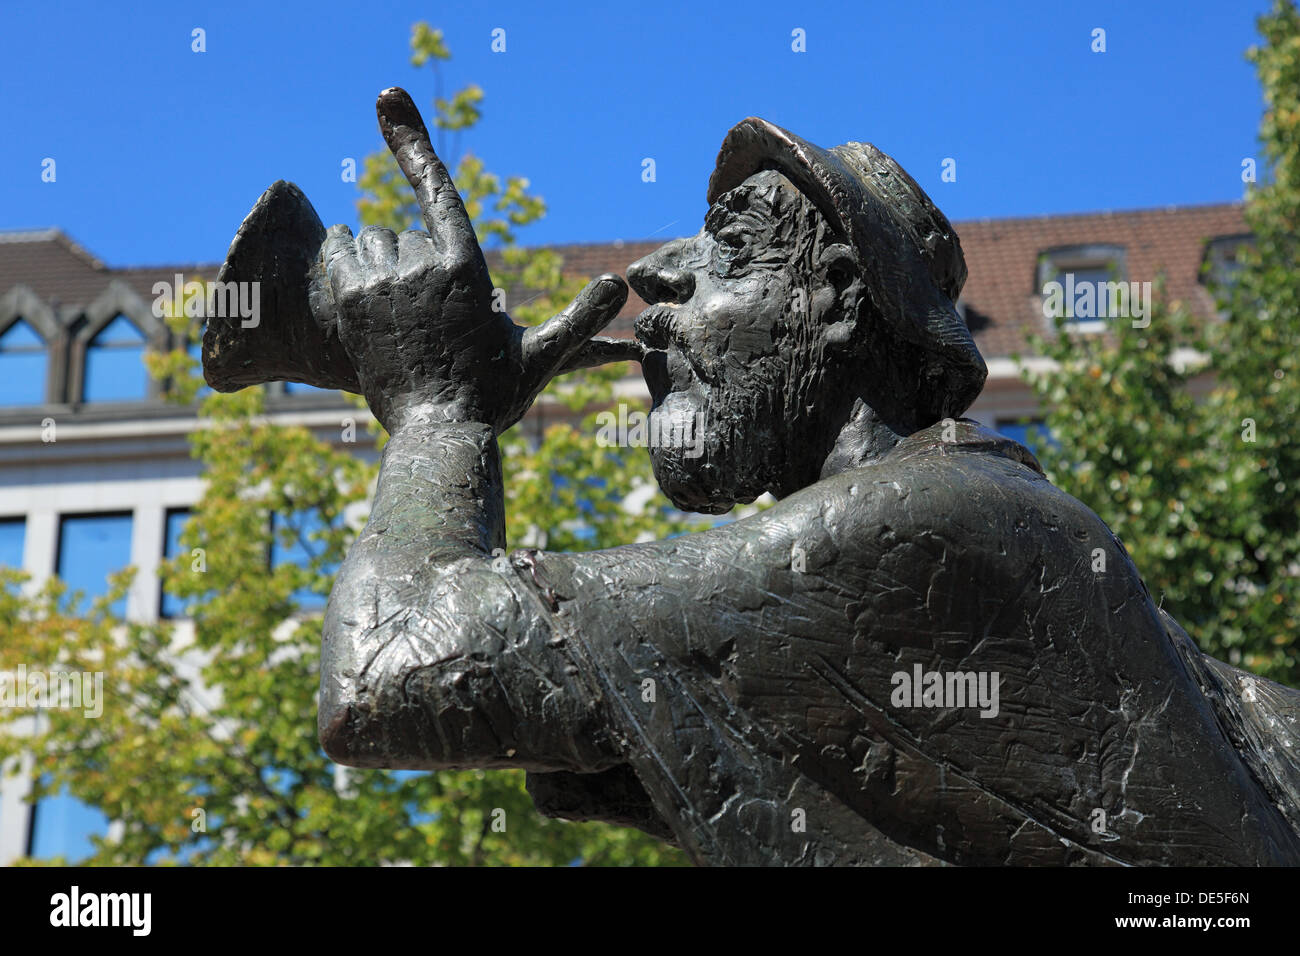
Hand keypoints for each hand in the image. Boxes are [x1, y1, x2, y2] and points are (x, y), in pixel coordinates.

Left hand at [322, 87, 627, 433]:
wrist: (437, 434)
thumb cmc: (495, 398)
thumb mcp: (544, 357)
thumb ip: (581, 318)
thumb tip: (619, 284)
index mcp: (466, 269)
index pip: (439, 192)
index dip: (413, 142)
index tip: (388, 98)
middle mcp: (420, 267)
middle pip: (404, 231)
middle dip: (413, 258)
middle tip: (428, 311)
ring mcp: (381, 284)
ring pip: (370, 240)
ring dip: (381, 261)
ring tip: (399, 306)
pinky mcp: (349, 302)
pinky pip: (338, 252)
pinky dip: (345, 257)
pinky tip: (361, 285)